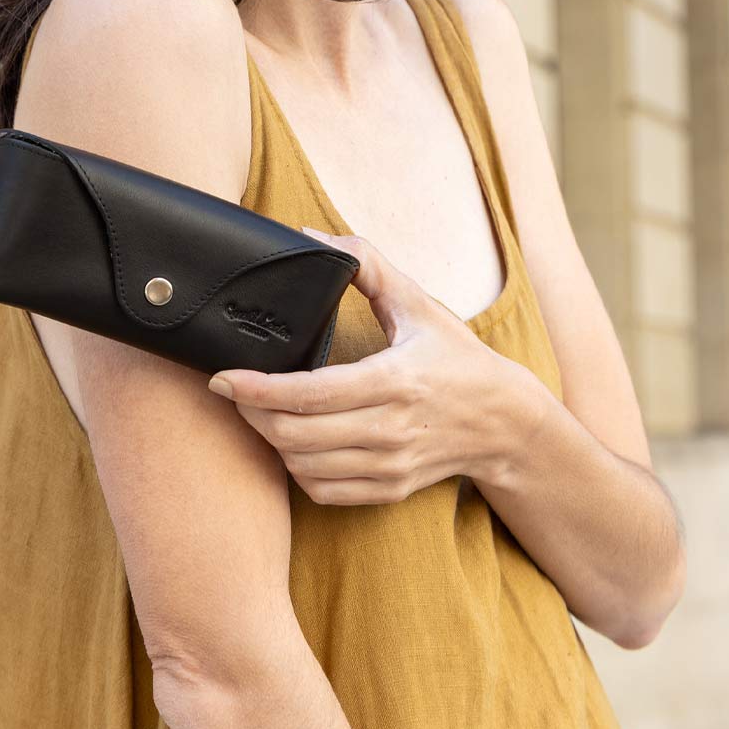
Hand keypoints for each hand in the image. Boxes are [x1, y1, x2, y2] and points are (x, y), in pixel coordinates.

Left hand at [206, 227, 522, 504]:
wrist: (505, 422)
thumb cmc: (457, 358)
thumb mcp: (419, 304)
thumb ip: (368, 266)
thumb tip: (313, 238)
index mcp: (395, 380)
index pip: (310, 393)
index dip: (258, 389)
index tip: (223, 378)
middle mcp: (391, 429)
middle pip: (296, 434)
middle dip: (252, 413)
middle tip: (234, 390)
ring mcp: (390, 465)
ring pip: (303, 466)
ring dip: (271, 441)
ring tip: (260, 412)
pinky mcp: (390, 489)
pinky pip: (323, 490)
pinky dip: (297, 470)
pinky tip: (293, 443)